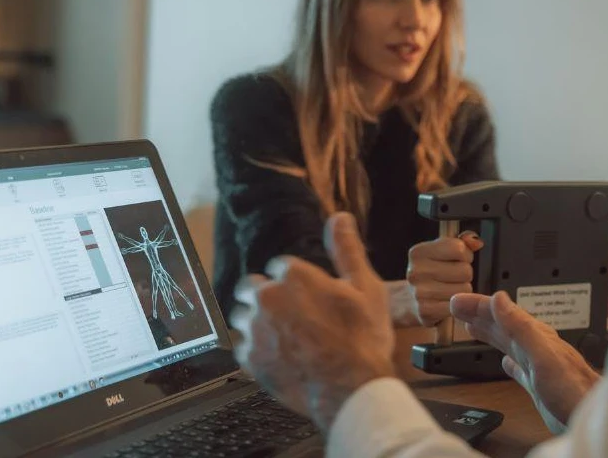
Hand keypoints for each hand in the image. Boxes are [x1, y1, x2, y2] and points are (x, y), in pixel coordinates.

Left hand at [230, 213, 394, 430]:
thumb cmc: (363, 339)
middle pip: (252, 287)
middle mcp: (267, 297)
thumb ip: (346, 250)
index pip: (280, 266)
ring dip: (258, 322)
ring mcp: (255, 329)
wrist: (351, 390)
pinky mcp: (249, 358)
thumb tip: (339, 217)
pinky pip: (242, 346)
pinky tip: (278, 356)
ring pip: (243, 317)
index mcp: (294, 275)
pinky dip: (256, 349)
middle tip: (292, 316)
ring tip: (284, 338)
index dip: (296, 281)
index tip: (309, 298)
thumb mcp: (365, 288)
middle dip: (267, 296)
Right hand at [397, 232, 483, 325]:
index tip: (457, 260)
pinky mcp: (426, 311)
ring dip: (462, 290)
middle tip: (453, 278)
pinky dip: (458, 304)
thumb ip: (463, 242)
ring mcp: (420, 293)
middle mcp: (416, 271)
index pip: (458, 248)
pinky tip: (446, 302)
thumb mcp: (443, 251)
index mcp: (418, 252)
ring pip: (465, 289)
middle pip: (465, 270)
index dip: (465, 254)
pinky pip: (459, 305)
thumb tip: (477, 242)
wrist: (409, 301)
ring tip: (449, 289)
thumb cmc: (432, 272)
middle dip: (465, 274)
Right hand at [451, 292, 600, 433]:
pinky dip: (508, 363)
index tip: (458, 301)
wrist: (591, 415)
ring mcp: (537, 366)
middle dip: (479, 315)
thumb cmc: (572, 388)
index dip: (479, 305)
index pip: (500, 314)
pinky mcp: (540, 386)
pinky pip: (519, 368)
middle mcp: (535, 348)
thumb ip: (520, 326)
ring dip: (489, 334)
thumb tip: (500, 299)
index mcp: (534, 336)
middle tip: (456, 307)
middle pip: (502, 326)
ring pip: (508, 344)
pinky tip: (505, 364)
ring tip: (473, 327)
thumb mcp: (542, 353)